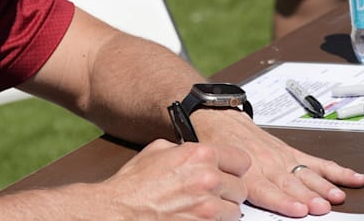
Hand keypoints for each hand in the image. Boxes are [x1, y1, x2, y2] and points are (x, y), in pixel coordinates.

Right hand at [100, 138, 249, 219]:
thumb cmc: (134, 183)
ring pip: (235, 211)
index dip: (234, 168)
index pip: (243, 161)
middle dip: (228, 191)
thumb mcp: (158, 150)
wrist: (120, 209)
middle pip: (241, 188)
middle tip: (211, 193)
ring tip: (202, 208)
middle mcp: (209, 179)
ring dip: (222, 211)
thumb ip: (186, 150)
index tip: (229, 172)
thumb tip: (198, 153)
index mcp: (201, 155)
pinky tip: (195, 217)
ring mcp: (208, 207)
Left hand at [195, 110, 363, 216]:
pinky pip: (317, 162)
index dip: (282, 200)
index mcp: (247, 171)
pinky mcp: (292, 152)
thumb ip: (230, 187)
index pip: (266, 189)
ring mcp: (282, 158)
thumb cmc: (219, 147)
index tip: (298, 208)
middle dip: (308, 196)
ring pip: (307, 174)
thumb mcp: (217, 168)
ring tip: (337, 196)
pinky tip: (353, 179)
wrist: (220, 119)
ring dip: (323, 186)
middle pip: (291, 184)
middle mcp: (267, 164)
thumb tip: (230, 208)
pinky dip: (336, 171)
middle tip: (322, 207)